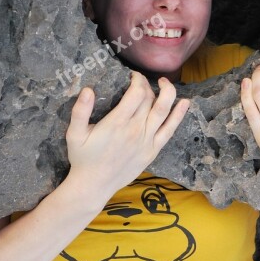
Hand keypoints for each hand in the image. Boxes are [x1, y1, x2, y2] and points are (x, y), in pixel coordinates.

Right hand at [65, 72, 188, 198]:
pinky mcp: (153, 150)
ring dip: (168, 93)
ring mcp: (147, 140)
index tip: (132, 76)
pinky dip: (179, 115)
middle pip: (149, 99)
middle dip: (147, 84)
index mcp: (117, 123)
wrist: (94, 185)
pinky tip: (185, 102)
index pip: (136, 93)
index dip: (138, 79)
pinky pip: (169, 130)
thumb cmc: (83, 158)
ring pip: (163, 111)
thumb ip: (79, 111)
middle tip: (140, 81)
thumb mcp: (74, 134)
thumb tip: (87, 90)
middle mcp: (135, 129)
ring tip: (164, 82)